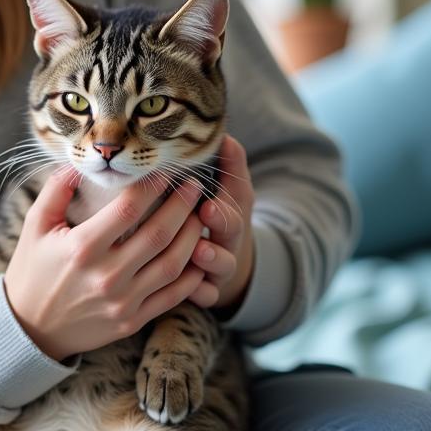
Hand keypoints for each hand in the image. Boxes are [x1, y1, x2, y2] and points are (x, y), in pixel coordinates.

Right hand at [4, 168, 208, 361]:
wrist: (29, 329)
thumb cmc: (32, 270)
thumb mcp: (35, 226)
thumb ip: (57, 190)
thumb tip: (81, 160)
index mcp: (82, 248)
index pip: (128, 209)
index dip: (152, 186)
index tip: (165, 171)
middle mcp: (105, 276)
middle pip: (159, 234)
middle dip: (183, 205)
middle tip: (194, 186)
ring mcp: (122, 302)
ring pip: (173, 264)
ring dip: (192, 237)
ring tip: (199, 216)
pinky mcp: (132, 321)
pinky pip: (172, 297)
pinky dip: (192, 276)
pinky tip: (198, 256)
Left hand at [186, 135, 254, 314]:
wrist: (222, 258)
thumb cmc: (216, 216)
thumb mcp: (227, 191)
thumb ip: (228, 166)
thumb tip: (225, 135)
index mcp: (230, 209)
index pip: (235, 200)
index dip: (227, 193)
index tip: (210, 197)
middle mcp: (229, 238)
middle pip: (232, 231)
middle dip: (221, 221)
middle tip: (207, 215)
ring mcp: (220, 266)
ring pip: (222, 266)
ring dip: (213, 259)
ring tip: (199, 252)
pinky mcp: (210, 289)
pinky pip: (209, 295)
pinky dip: (203, 293)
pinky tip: (194, 292)